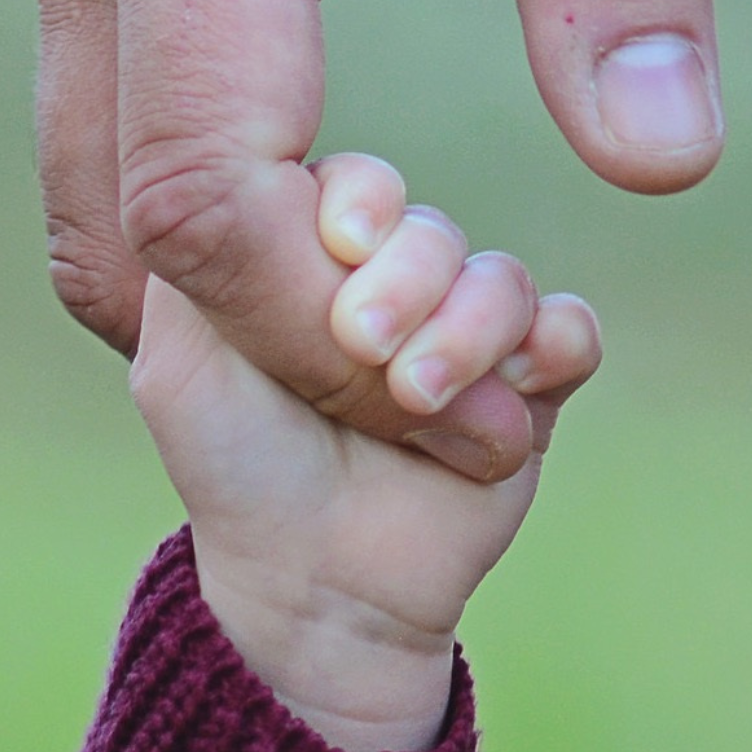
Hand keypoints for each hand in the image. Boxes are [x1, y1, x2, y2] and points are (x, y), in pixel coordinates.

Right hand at [33, 0, 716, 482]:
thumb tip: (659, 159)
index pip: (200, 190)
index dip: (328, 343)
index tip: (485, 413)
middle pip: (119, 220)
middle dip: (278, 353)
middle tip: (454, 413)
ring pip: (93, 177)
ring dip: (225, 300)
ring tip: (412, 345)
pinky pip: (113, 112)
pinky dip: (205, 221)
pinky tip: (339, 243)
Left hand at [130, 154, 600, 751]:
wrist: (315, 589)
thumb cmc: (237, 472)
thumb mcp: (179, 361)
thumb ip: (195, 256)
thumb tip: (246, 162)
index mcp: (318, 266)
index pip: (359, 186)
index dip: (359, 205)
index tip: (339, 247)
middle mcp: (400, 290)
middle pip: (434, 230)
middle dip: (408, 281)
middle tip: (366, 348)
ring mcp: (470, 339)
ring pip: (503, 279)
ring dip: (468, 331)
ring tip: (419, 398)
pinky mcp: (532, 394)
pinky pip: (572, 332)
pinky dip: (553, 345)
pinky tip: (516, 390)